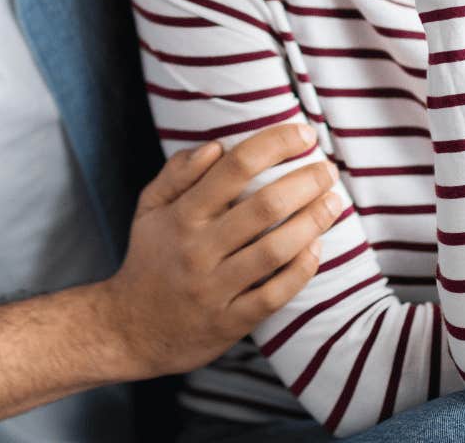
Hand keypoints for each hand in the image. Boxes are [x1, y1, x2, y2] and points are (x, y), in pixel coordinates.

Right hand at [96, 122, 342, 378]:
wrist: (130, 330)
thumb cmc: (149, 259)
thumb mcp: (149, 209)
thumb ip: (178, 173)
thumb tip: (217, 145)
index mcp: (181, 215)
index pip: (235, 167)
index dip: (275, 144)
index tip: (303, 134)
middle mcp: (198, 249)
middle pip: (263, 206)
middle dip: (305, 182)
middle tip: (327, 169)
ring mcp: (215, 287)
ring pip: (274, 250)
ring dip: (311, 222)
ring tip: (334, 202)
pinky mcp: (230, 321)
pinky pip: (273, 295)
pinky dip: (300, 270)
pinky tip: (316, 248)